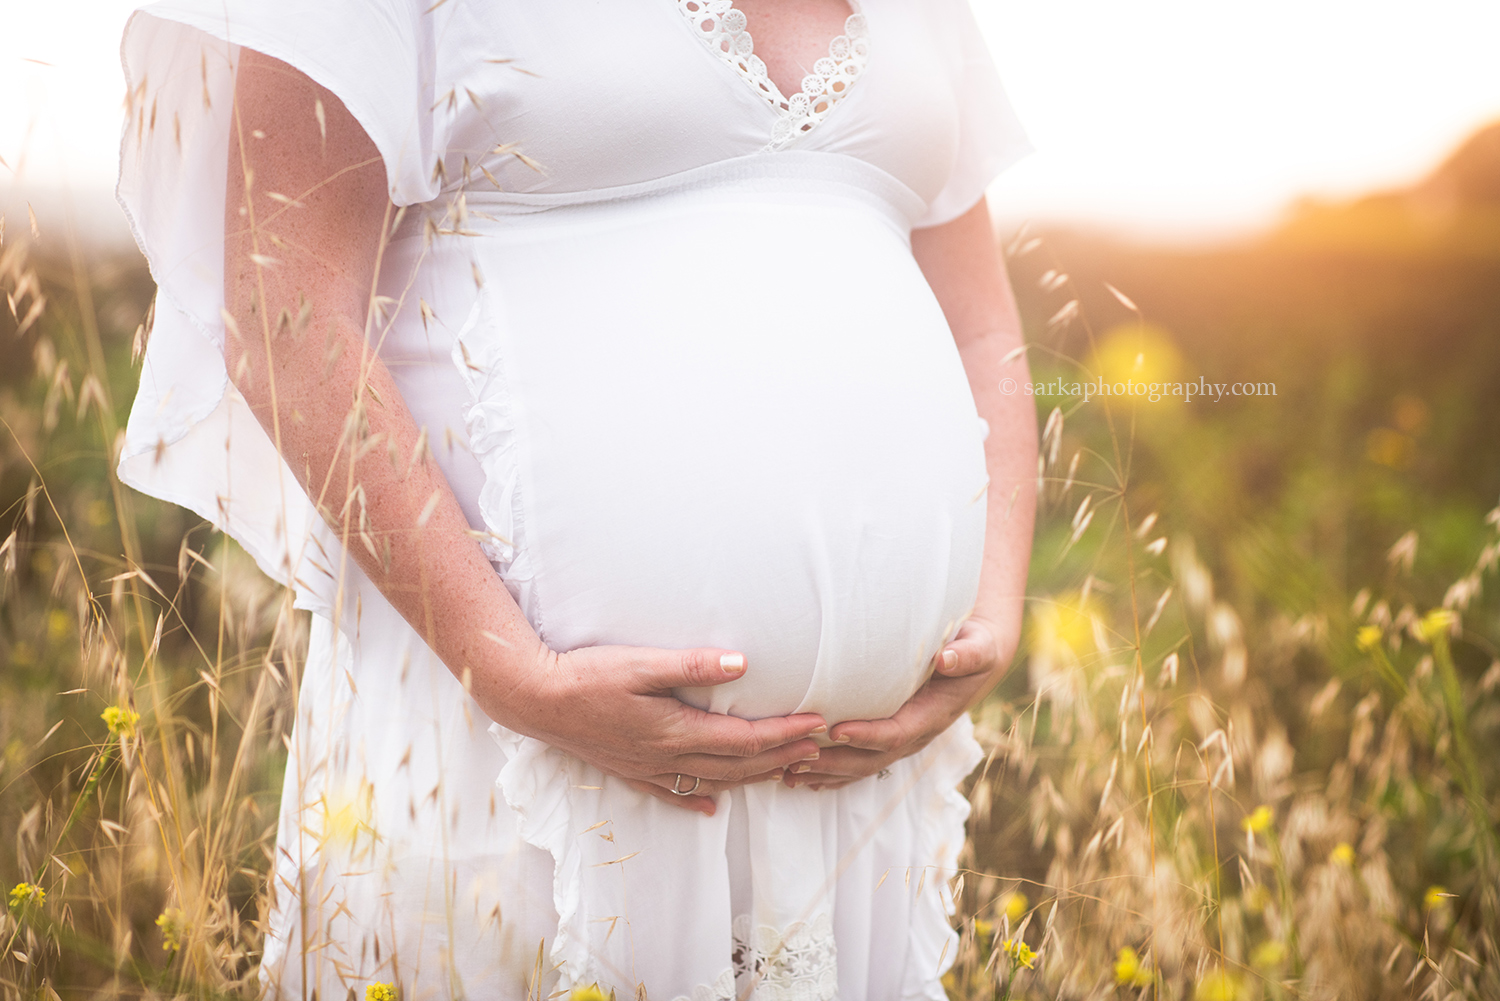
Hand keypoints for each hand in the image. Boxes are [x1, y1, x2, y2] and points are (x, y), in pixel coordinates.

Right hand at [505, 645, 826, 815]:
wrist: (534, 699)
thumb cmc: (586, 675)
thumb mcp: (640, 664)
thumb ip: (691, 666)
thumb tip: (743, 663)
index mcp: (675, 731)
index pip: (744, 738)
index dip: (784, 733)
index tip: (817, 724)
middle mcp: (666, 757)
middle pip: (736, 765)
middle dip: (780, 757)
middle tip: (817, 748)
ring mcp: (647, 768)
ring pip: (712, 781)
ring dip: (752, 778)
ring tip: (783, 770)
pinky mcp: (628, 770)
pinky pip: (671, 792)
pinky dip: (697, 798)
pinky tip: (711, 805)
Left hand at [785, 616, 1015, 790]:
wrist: (976, 657)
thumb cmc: (975, 645)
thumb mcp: (979, 645)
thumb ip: (968, 653)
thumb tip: (947, 659)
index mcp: (932, 716)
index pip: (896, 733)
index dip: (867, 735)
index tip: (837, 730)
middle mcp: (915, 734)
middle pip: (872, 759)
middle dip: (835, 763)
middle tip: (796, 759)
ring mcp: (902, 739)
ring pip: (861, 766)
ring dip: (825, 772)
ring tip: (787, 773)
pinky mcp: (889, 736)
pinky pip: (859, 761)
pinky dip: (830, 772)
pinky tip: (800, 776)